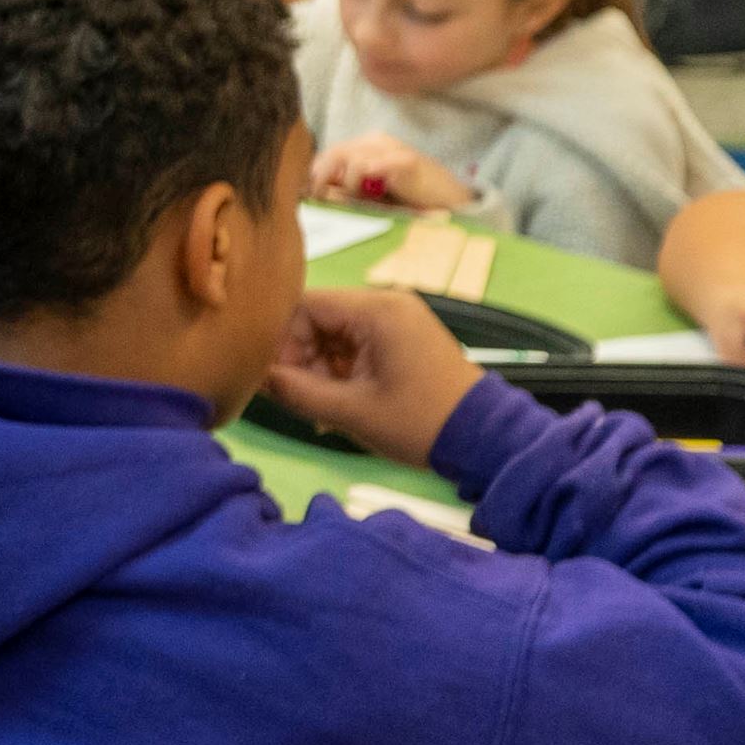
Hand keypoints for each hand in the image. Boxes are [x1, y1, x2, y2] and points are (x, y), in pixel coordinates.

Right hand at [264, 288, 484, 469]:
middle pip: (319, 319)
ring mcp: (398, 320)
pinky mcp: (404, 338)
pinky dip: (342, 369)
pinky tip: (341, 402)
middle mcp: (387, 303)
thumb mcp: (352, 412)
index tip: (275, 378)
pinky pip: (357, 344)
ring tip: (322, 408)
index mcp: (377, 310)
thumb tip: (257, 378)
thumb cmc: (419, 422)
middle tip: (299, 397)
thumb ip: (297, 392)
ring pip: (335, 334)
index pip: (304, 306)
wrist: (486, 441)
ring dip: (321, 367)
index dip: (281, 341)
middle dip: (302, 358)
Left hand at [311, 134, 472, 212]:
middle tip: (316, 196)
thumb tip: (318, 191)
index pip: (330, 153)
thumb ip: (348, 187)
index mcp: (366, 146)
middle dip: (321, 175)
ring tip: (352, 197)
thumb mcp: (372, 192)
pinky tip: (365, 185)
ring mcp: (393, 149)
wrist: (449, 199)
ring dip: (344, 181)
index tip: (306, 192)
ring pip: (351, 157)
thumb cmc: (408, 197)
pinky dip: (365, 174)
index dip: (315, 171)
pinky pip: (377, 163)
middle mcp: (377, 142)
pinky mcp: (407, 161)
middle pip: (335, 152)